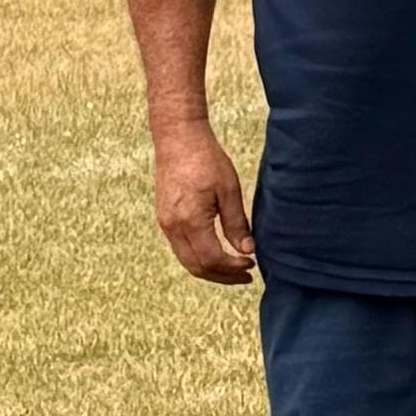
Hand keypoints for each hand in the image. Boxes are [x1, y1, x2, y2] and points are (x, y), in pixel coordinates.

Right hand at [152, 120, 252, 282]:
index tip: (252, 264)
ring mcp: (165, 224)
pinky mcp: (164, 218)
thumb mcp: (229, 190)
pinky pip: (181, 248)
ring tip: (233, 268)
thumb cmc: (205, 159)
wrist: (178, 138)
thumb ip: (237, 223)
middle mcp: (173, 227)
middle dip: (223, 276)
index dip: (232, 268)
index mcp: (190, 220)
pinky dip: (199, 258)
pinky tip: (216, 253)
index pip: (212, 260)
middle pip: (197, 267)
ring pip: (187, 261)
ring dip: (211, 270)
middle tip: (245, 275)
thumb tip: (247, 251)